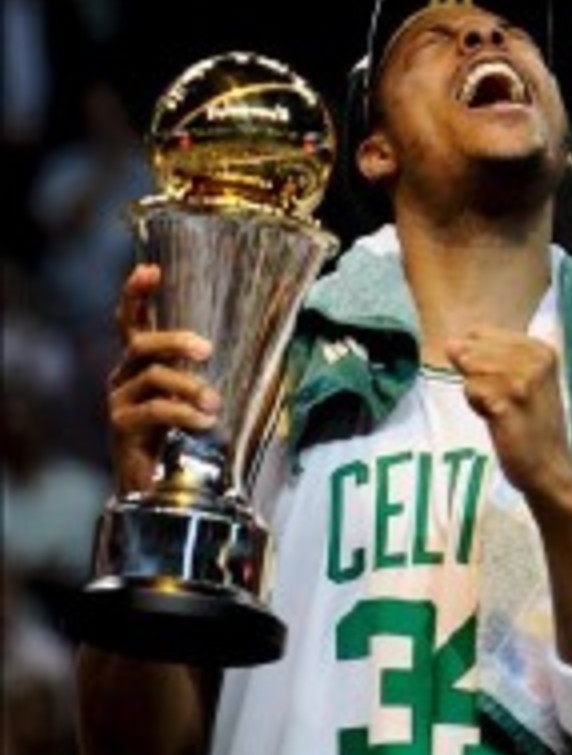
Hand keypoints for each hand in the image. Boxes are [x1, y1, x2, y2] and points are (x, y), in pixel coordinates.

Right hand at [107, 264, 220, 492]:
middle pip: (141, 344)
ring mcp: (119, 402)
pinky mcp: (122, 428)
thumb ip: (206, 371)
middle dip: (174, 341)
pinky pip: (154, 411)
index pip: (130, 321)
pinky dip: (183, 414)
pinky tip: (206, 423)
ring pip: (152, 378)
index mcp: (140, 363)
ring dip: (189, 387)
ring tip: (215, 404)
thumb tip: (269, 338)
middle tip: (207, 351)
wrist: (154, 485)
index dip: (136, 295)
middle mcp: (123, 376)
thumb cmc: (179, 432)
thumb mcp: (193, 394)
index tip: (149, 269)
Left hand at [445, 327, 571, 503]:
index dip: (478, 360)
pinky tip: (496, 418)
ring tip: (500, 410)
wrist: (548, 466)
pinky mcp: (509, 403)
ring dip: (476, 393)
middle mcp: (536, 359)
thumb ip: (485, 357)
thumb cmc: (529, 423)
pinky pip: (472, 389)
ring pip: (470, 370)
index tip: (502, 385)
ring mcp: (524, 381)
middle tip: (501, 402)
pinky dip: (476, 405)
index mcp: (540, 348)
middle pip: (473, 351)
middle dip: (475, 377)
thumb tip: (450, 344)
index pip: (480, 334)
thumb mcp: (517, 379)